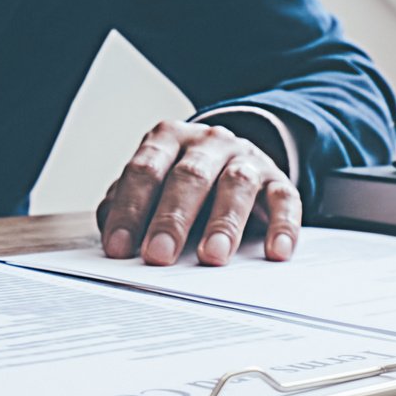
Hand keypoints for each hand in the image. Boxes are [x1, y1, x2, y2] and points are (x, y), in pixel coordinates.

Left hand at [97, 120, 300, 266]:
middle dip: (172, 218)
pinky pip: (284, 199)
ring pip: (236, 184)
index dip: (130, 210)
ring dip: (224, 222)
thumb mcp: (153, 185)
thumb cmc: (183, 182)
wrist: (235, 159)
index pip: (145, 171)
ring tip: (213, 256)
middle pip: (189, 177)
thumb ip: (128, 204)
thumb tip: (111, 235)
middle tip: (159, 255)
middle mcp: (208, 143)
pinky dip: (282, 226)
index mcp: (168, 140)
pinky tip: (275, 251)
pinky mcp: (278, 180)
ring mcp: (246, 159)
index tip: (119, 248)